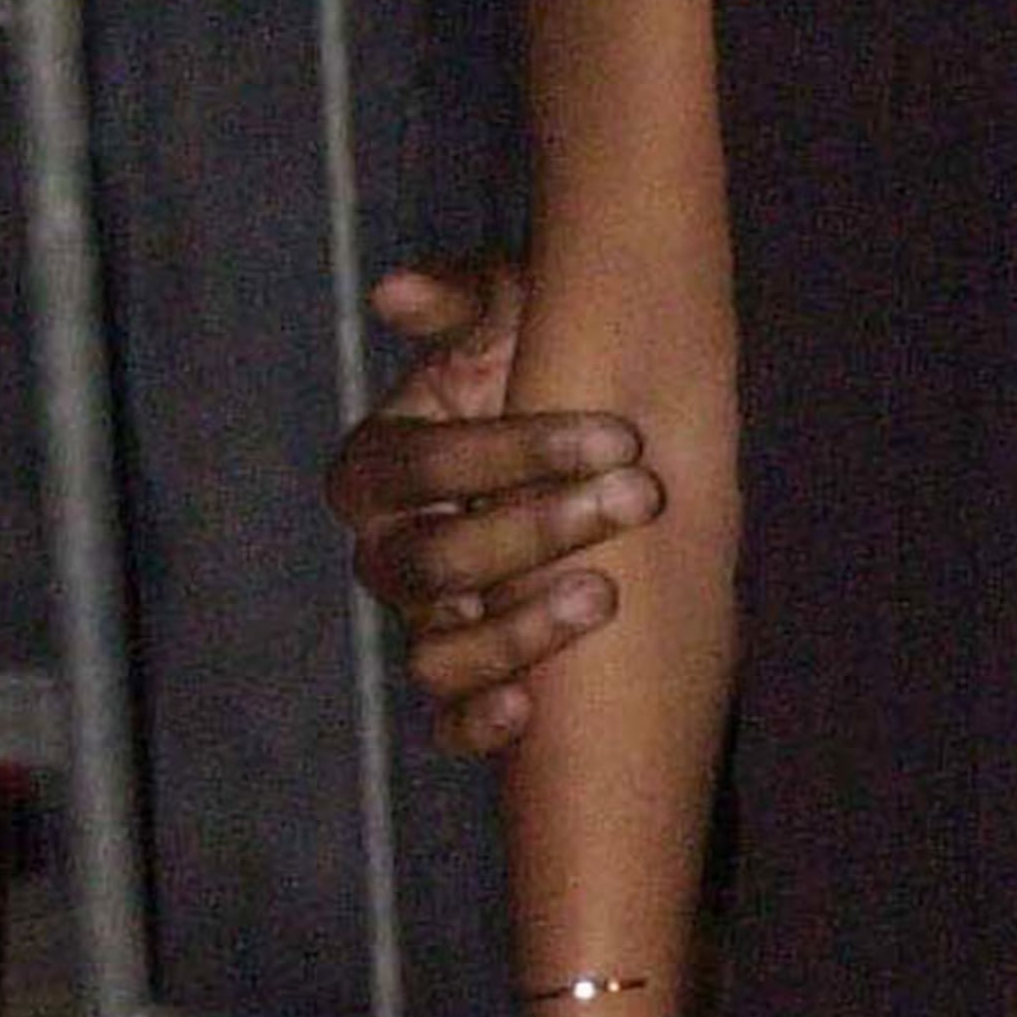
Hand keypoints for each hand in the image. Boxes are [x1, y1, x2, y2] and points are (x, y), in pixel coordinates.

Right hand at [327, 258, 660, 754]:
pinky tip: (530, 710)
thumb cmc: (543, 362)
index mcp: (378, 464)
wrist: (603, 445)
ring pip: (436, 651)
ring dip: (516, 630)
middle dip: (535, 530)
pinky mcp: (465, 679)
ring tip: (605, 596)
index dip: (508, 451)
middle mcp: (385, 551)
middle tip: (638, 496)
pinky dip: (477, 723)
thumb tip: (396, 293)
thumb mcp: (514, 310)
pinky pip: (449, 720)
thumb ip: (463, 297)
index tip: (615, 434)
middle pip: (427, 562)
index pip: (416, 464)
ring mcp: (422, 623)